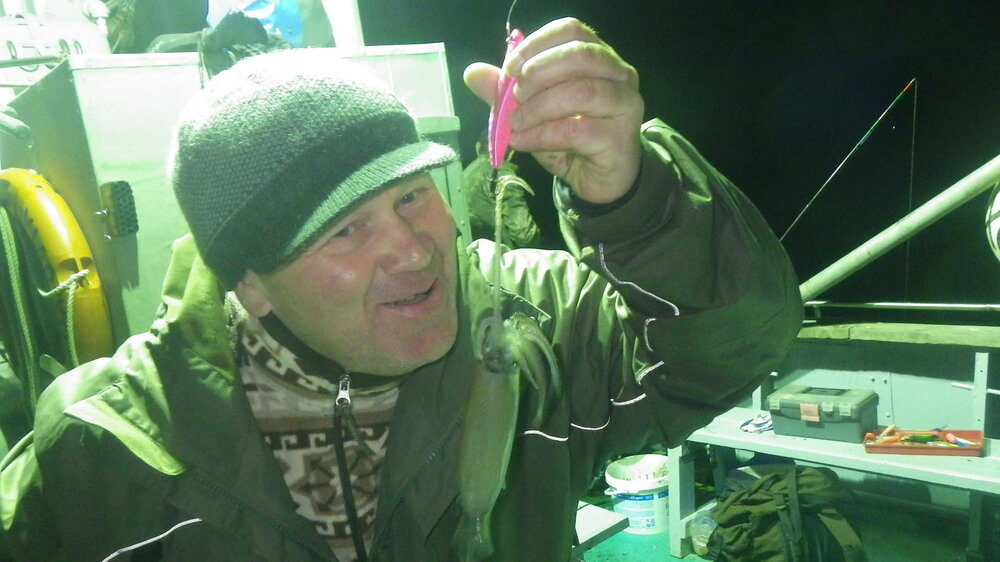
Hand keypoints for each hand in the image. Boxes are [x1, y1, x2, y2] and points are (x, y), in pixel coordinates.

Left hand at [464, 18, 643, 204]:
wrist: (598, 180)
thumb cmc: (569, 139)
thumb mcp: (533, 113)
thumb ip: (506, 92)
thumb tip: (473, 73)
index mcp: (598, 58)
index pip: (570, 31)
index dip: (536, 45)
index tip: (510, 69)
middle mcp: (619, 75)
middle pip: (579, 55)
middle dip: (538, 73)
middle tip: (514, 97)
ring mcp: (625, 105)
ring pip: (581, 91)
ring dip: (538, 107)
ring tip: (516, 123)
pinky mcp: (620, 138)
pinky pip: (576, 131)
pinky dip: (542, 135)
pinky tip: (523, 142)